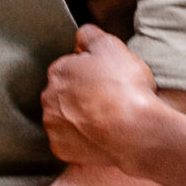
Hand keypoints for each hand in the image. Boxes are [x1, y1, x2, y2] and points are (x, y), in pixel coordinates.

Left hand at [42, 25, 163, 171]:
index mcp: (59, 72)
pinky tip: (101, 137)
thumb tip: (82, 35)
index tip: (106, 78)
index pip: (69, 67)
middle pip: (64, 93)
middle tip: (108, 98)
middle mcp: (49, 99)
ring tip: (107, 120)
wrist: (137, 132)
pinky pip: (70, 143)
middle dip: (82, 95)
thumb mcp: (112, 46)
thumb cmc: (125, 89)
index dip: (90, 72)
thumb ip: (90, 35)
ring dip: (80, 118)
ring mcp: (54, 127)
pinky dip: (82, 141)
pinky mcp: (62, 150)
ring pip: (65, 119)